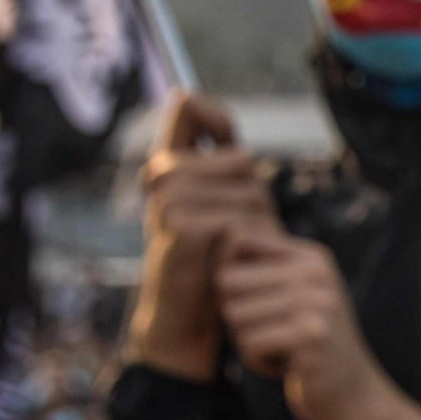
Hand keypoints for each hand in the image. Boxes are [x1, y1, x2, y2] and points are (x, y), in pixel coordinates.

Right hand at [129, 94, 270, 381]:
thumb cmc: (208, 262)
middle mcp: (163, 177)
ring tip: (232, 249)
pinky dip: (250, 243)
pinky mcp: (181, 226)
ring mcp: (169, 200)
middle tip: (236, 233)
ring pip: (247, 190)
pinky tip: (231, 261)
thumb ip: (220, 167)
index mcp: (171, 167)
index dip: (213, 115)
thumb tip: (194, 99)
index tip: (226, 139)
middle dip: (255, 197)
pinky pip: (239, 219)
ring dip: (257, 224)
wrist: (185, 320)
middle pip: (240, 160)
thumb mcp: (221, 207)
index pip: (189, 108)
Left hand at [214, 221, 420, 419]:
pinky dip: (258, 361)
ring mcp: (318, 305)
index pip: (237, 240)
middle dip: (238, 314)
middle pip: (227, 281)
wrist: (353, 395)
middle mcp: (318, 274)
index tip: (257, 302)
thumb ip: (264, 265)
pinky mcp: (312, 340)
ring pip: (234, 315)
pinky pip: (249, 344)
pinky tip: (288, 365)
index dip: (231, 275)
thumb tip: (222, 230)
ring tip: (283, 348)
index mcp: (312, 256)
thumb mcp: (295, 294)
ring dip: (249, 340)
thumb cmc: (311, 343)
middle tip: (272, 332)